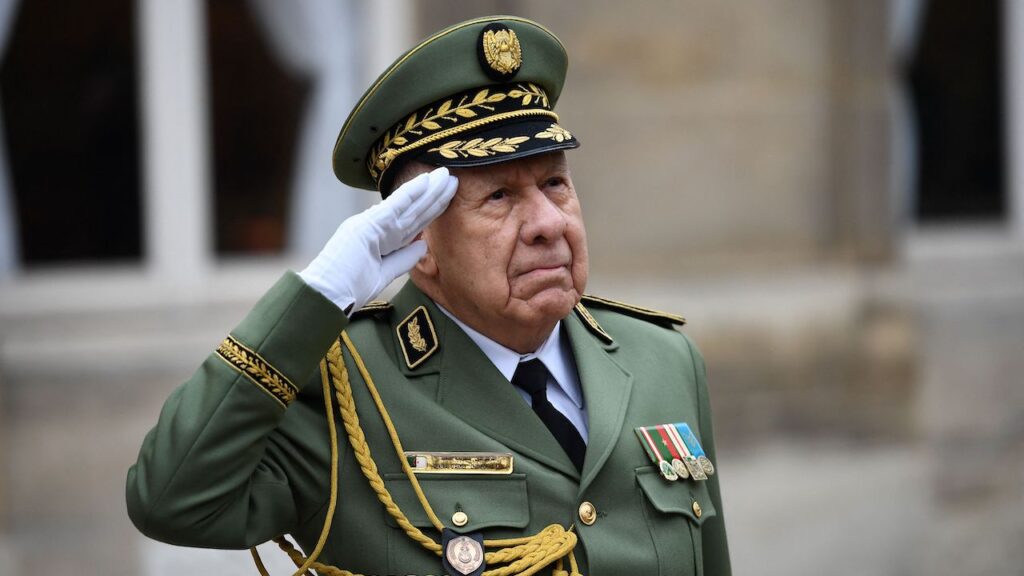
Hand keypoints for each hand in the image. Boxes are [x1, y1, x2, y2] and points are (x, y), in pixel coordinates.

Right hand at [299, 167, 458, 313]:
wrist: (327, 295)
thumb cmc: (350, 287)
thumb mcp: (384, 273)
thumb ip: (403, 258)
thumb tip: (423, 246)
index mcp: (382, 238)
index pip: (413, 221)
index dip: (432, 208)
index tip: (449, 195)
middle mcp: (378, 227)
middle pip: (414, 210)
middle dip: (435, 195)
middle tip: (453, 177)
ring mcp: (372, 224)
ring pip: (408, 205)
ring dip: (428, 190)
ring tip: (447, 175)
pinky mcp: (367, 225)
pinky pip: (393, 207)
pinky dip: (409, 194)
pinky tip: (425, 182)